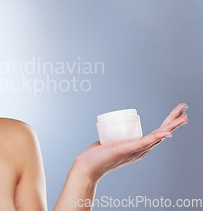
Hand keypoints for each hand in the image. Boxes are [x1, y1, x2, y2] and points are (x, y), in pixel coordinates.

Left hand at [73, 103, 188, 181]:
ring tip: (183, 117)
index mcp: (139, 147)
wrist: (88, 166)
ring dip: (171, 126)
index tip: (179, 112)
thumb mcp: (111, 142)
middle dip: (174, 120)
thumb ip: (115, 137)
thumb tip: (114, 129)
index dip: (169, 122)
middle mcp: (141, 150)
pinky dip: (157, 137)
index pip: (158, 133)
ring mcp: (136, 150)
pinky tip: (167, 133)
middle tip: (185, 108)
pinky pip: (146, 142)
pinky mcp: (128, 148)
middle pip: (162, 133)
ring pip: (157, 136)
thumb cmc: (98, 155)